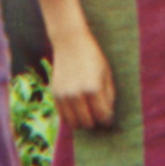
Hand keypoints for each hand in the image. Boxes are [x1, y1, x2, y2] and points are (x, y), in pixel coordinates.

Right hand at [42, 0, 115, 133]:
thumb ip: (109, 95)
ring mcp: (64, 95)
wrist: (70, 42)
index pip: (102, 116)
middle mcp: (77, 94)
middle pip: (88, 123)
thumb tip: (108, 115)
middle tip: (98, 116)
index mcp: (93, 89)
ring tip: (88, 114)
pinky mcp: (55, 94)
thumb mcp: (106, 74)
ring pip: (74, 123)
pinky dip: (71, 117)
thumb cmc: (93, 56)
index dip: (107, 119)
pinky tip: (77, 109)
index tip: (109, 118)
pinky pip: (63, 116)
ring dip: (83, 122)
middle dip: (96, 122)